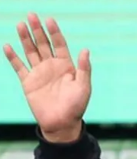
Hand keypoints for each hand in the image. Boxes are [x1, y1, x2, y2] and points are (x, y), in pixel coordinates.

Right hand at [3, 13, 90, 142]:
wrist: (62, 124)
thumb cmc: (76, 107)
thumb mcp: (84, 87)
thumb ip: (84, 69)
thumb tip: (86, 50)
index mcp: (66, 66)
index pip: (59, 44)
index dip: (54, 32)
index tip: (49, 20)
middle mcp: (52, 67)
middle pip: (43, 44)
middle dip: (38, 30)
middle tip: (32, 15)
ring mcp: (39, 73)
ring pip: (30, 51)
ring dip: (26, 38)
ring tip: (21, 25)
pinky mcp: (28, 82)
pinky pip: (18, 67)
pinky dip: (13, 57)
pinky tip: (8, 46)